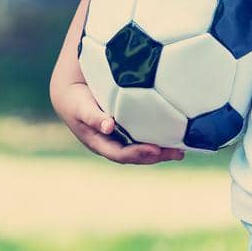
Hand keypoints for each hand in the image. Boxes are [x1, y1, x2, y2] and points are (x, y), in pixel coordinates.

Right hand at [51, 81, 184, 164]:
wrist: (70, 96)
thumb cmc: (76, 100)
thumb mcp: (81, 107)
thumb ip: (93, 116)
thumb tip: (109, 126)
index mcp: (100, 143)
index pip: (121, 154)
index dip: (138, 154)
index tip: (156, 150)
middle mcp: (111, 144)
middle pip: (136, 156)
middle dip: (156, 156)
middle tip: (177, 152)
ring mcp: (118, 139)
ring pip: (141, 148)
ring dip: (160, 151)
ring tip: (181, 149)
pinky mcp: (125, 129)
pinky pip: (142, 137)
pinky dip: (157, 138)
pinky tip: (173, 134)